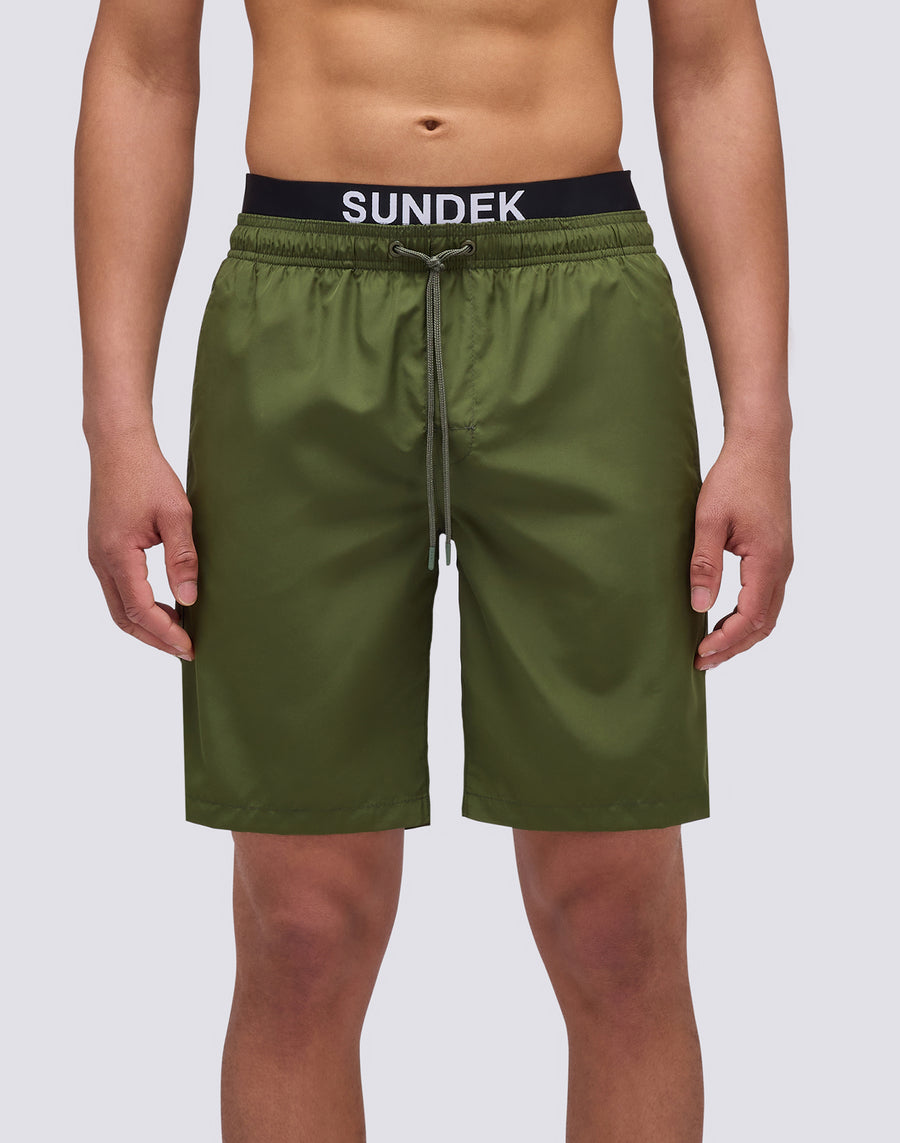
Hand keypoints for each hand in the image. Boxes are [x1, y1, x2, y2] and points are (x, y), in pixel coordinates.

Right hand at [87, 429, 197, 659]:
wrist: (119, 447)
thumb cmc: (148, 475)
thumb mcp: (177, 515)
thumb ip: (183, 558)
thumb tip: (189, 598)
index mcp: (117, 555)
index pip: (141, 610)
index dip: (166, 632)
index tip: (189, 646)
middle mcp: (101, 561)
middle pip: (124, 618)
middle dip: (155, 639)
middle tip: (185, 649)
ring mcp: (99, 557)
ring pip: (118, 607)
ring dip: (146, 624)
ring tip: (179, 631)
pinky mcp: (103, 550)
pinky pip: (118, 590)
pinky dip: (139, 605)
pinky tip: (165, 604)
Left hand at [689, 438, 792, 668]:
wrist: (760, 448)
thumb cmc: (733, 478)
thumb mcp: (709, 519)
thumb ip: (704, 563)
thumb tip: (699, 605)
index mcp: (767, 560)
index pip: (749, 617)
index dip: (725, 641)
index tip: (699, 653)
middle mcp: (782, 566)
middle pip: (763, 624)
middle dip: (733, 647)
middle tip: (701, 661)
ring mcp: (782, 561)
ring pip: (768, 614)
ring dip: (741, 635)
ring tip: (711, 649)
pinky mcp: (776, 554)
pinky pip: (767, 597)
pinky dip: (748, 617)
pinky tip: (725, 620)